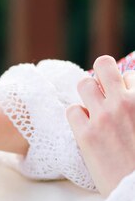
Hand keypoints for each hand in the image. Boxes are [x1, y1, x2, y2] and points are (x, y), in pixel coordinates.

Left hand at [66, 55, 134, 195]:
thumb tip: (130, 96)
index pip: (130, 73)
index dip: (126, 85)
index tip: (124, 96)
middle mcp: (126, 103)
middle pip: (104, 65)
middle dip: (103, 74)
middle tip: (104, 91)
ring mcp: (104, 117)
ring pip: (84, 84)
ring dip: (87, 93)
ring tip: (93, 107)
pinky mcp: (86, 135)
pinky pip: (72, 110)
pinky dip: (77, 116)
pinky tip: (85, 126)